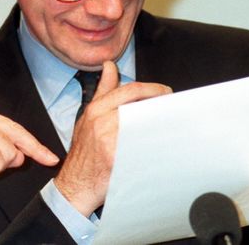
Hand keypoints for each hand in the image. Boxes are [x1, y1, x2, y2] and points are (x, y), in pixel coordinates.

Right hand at [54, 61, 171, 216]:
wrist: (76, 183)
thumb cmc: (84, 150)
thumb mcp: (88, 115)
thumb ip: (102, 90)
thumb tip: (109, 66)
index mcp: (95, 109)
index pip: (129, 90)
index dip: (152, 89)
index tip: (165, 92)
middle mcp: (101, 122)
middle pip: (139, 104)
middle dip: (160, 103)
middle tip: (172, 106)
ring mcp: (108, 140)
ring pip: (143, 123)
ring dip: (160, 122)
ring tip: (171, 123)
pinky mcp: (116, 158)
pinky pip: (142, 146)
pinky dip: (155, 143)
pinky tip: (163, 144)